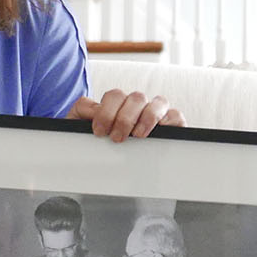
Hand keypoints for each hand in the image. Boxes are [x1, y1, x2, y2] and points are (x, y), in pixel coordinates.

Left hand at [68, 90, 184, 140]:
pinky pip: (176, 116)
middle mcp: (137, 106)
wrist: (96, 161)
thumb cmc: (96, 142)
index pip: (115, 96)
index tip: (98, 131)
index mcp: (117, 103)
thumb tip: (93, 108)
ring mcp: (156, 113)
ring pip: (158, 102)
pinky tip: (159, 131)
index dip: (107, 111)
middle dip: (124, 118)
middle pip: (136, 98)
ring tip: (137, 135)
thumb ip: (82, 111)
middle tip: (116, 138)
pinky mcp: (171, 126)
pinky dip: (170, 120)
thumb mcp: (80, 125)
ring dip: (147, 118)